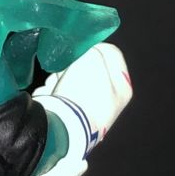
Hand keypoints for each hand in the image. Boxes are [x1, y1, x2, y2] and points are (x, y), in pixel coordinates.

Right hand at [29, 43, 131, 175]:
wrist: (62, 129)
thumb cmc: (83, 92)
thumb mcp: (91, 58)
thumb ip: (88, 49)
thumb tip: (79, 54)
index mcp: (123, 87)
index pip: (111, 52)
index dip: (93, 46)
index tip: (79, 51)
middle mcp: (111, 101)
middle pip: (90, 66)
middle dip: (73, 64)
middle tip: (66, 69)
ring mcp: (91, 112)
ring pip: (72, 78)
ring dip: (61, 77)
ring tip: (56, 86)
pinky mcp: (71, 118)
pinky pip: (61, 94)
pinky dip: (53, 92)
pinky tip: (51, 96)